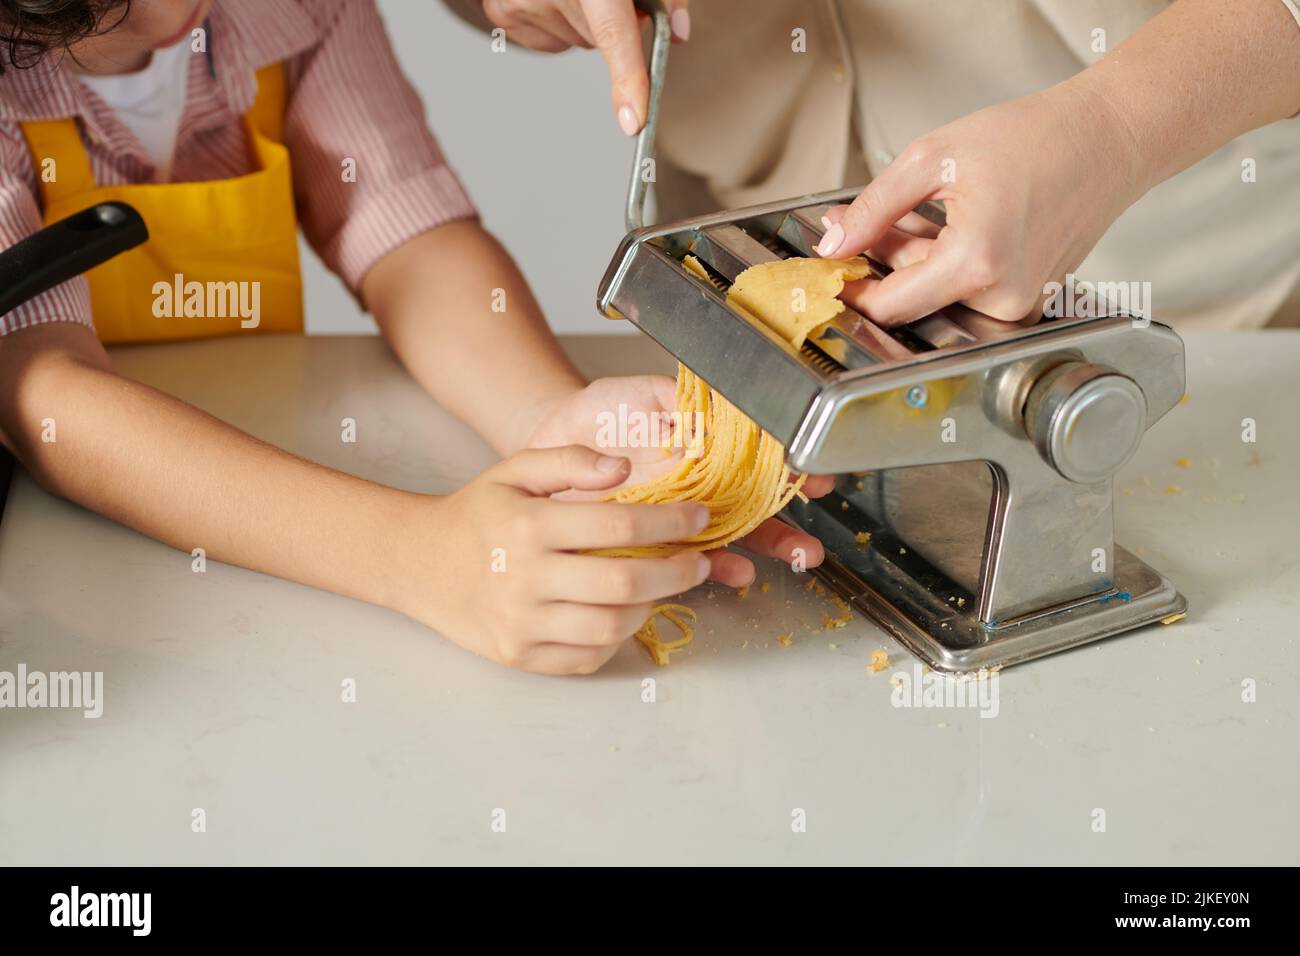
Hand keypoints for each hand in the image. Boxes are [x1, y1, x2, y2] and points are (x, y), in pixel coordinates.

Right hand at [393, 444, 710, 673]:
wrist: (419, 563)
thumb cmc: (478, 513)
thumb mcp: (516, 470)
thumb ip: (570, 460)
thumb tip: (623, 467)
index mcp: (529, 525)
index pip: (620, 524)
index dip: (671, 522)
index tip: (698, 519)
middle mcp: (525, 578)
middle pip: (626, 582)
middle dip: (677, 572)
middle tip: (699, 561)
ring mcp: (522, 623)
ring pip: (612, 625)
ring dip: (650, 606)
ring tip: (660, 586)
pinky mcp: (520, 656)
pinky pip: (588, 656)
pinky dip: (616, 637)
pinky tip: (621, 612)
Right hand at [480, 0, 689, 134]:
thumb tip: (676, 34)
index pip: (613, 33)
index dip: (627, 78)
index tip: (633, 120)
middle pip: (598, 42)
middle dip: (611, 25)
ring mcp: (520, 2)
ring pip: (576, 43)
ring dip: (584, 23)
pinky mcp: (503, 12)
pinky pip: (550, 42)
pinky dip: (559, 24)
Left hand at [525, 375, 833, 586]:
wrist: (552, 441)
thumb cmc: (599, 413)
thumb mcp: (640, 393)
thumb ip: (676, 402)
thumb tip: (708, 421)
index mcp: (704, 448)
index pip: (758, 460)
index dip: (789, 469)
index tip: (814, 477)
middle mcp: (699, 486)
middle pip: (754, 508)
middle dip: (787, 525)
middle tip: (811, 541)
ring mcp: (678, 516)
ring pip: (732, 537)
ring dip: (764, 550)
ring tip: (791, 560)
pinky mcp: (651, 541)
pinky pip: (689, 558)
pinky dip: (715, 567)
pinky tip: (734, 572)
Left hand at [815, 83, 1145, 325]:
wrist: (1107, 139)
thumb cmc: (1035, 138)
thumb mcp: (932, 159)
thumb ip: (873, 208)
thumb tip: (833, 243)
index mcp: (976, 262)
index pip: (890, 306)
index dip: (853, 290)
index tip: (831, 270)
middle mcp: (1002, 297)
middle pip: (912, 300)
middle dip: (879, 262)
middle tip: (856, 221)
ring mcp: (1020, 305)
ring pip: (939, 296)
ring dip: (914, 262)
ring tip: (916, 213)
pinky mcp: (1029, 301)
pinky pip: (968, 292)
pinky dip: (947, 264)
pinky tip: (949, 226)